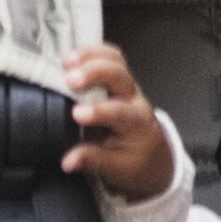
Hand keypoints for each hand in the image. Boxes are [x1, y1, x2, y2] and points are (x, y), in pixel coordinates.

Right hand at [61, 43, 176, 199]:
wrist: (152, 154)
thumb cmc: (135, 161)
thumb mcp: (116, 168)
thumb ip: (92, 160)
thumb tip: (67, 162)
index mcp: (136, 123)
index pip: (119, 112)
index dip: (98, 111)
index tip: (76, 114)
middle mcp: (134, 99)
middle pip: (120, 76)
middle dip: (95, 73)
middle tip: (70, 79)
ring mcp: (127, 86)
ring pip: (115, 60)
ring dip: (91, 57)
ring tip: (67, 60)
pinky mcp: (118, 80)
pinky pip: (109, 58)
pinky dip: (92, 53)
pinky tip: (73, 56)